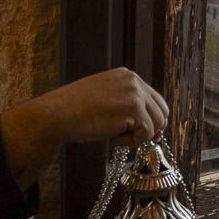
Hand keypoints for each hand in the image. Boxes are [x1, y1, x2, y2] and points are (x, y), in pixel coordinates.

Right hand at [27, 67, 168, 145]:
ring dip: (138, 136)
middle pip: (162, 112)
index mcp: (127, 76)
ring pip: (157, 124)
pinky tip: (111, 137)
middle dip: (150, 128)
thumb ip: (130, 106)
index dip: (151, 120)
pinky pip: (147, 134)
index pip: (155, 100)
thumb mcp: (107, 99)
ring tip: (114, 135)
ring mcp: (135, 93)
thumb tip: (157, 129)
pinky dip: (131, 142)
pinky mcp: (134, 109)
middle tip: (130, 137)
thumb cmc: (76, 112)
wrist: (55, 115)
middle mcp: (134, 81)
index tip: (138, 131)